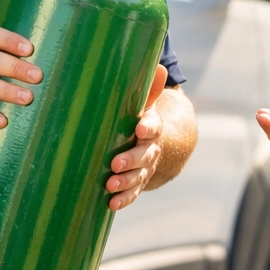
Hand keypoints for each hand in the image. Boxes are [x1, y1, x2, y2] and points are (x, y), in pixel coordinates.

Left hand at [107, 65, 168, 210]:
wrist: (149, 141)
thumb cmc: (137, 116)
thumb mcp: (142, 102)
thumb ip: (148, 88)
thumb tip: (160, 66)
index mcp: (151, 126)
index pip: (153, 126)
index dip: (148, 127)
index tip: (140, 129)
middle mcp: (151, 148)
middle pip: (145, 155)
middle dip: (131, 160)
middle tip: (115, 163)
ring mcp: (145, 167)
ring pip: (139, 176)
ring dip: (126, 182)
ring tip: (110, 185)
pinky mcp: (137, 182)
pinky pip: (134, 192)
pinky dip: (124, 199)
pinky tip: (111, 204)